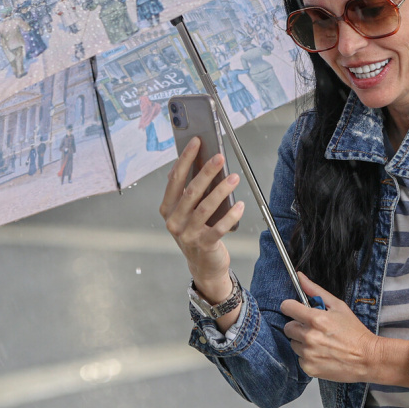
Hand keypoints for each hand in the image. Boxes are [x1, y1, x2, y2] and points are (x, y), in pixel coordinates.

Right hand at [159, 136, 245, 300]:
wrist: (203, 265)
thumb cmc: (197, 232)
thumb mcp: (188, 212)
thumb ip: (190, 191)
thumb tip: (199, 163)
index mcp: (168, 208)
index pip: (175, 178)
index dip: (186, 159)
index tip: (196, 142)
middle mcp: (174, 221)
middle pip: (191, 191)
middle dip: (206, 172)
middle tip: (219, 157)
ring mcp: (187, 234)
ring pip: (206, 207)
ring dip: (221, 190)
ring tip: (234, 178)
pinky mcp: (204, 245)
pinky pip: (219, 227)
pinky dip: (231, 216)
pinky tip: (240, 205)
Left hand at [281, 273, 408, 386]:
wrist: (367, 358)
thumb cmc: (355, 332)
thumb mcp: (338, 306)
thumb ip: (316, 291)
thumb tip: (300, 276)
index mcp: (316, 319)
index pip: (287, 307)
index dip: (291, 307)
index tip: (296, 310)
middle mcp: (309, 336)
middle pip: (288, 327)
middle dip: (298, 326)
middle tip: (314, 329)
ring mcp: (308, 354)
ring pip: (293, 344)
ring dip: (302, 342)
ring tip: (321, 343)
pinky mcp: (309, 368)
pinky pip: (300, 358)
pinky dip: (308, 357)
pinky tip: (322, 354)